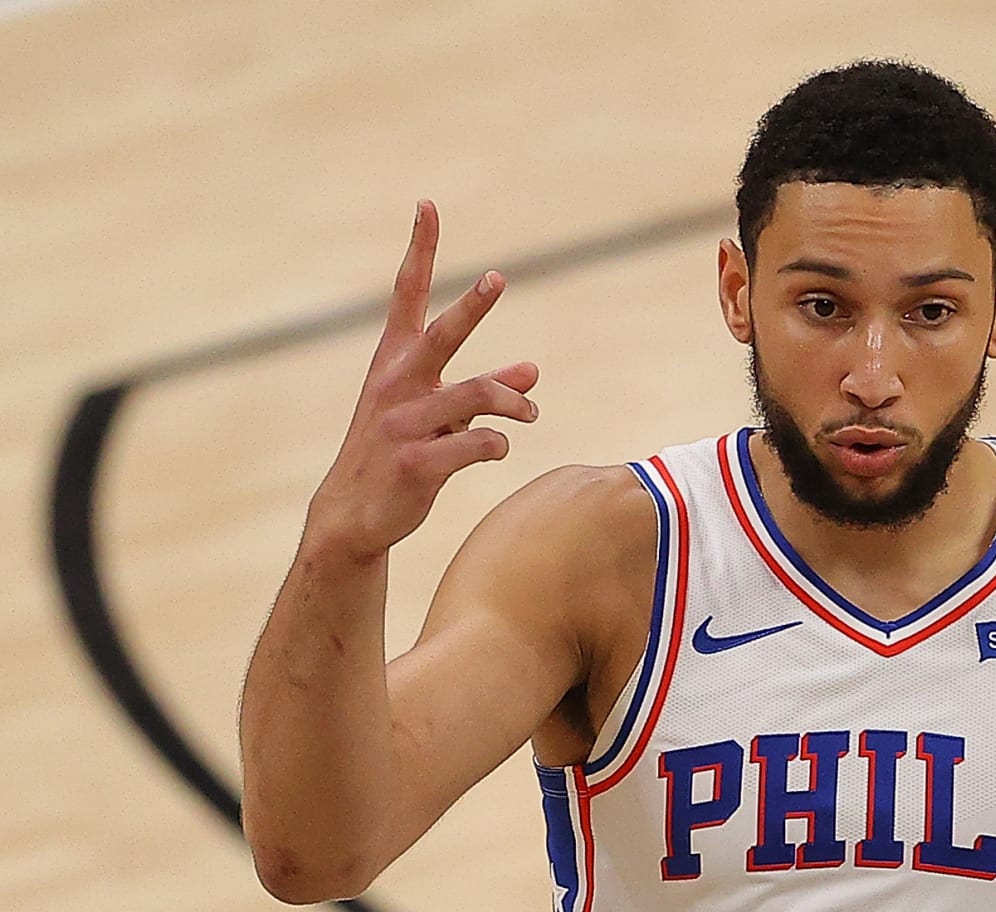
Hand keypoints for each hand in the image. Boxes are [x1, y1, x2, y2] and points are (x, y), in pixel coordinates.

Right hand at [306, 200, 539, 561]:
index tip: (427, 205)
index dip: (420, 249)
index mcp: (394, 361)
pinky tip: (497, 450)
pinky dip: (498, 445)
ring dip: (513, 402)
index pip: (407, 294)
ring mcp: (404, 423)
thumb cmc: (400, 452)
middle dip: (472, 306)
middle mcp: (397, 384)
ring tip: (530, 413)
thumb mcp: (437, 414)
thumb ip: (484, 390)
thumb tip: (533, 371)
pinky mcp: (417, 463)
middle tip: (498, 278)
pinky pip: (477, 445)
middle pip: (442, 335)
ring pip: (476, 396)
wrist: (355, 514)